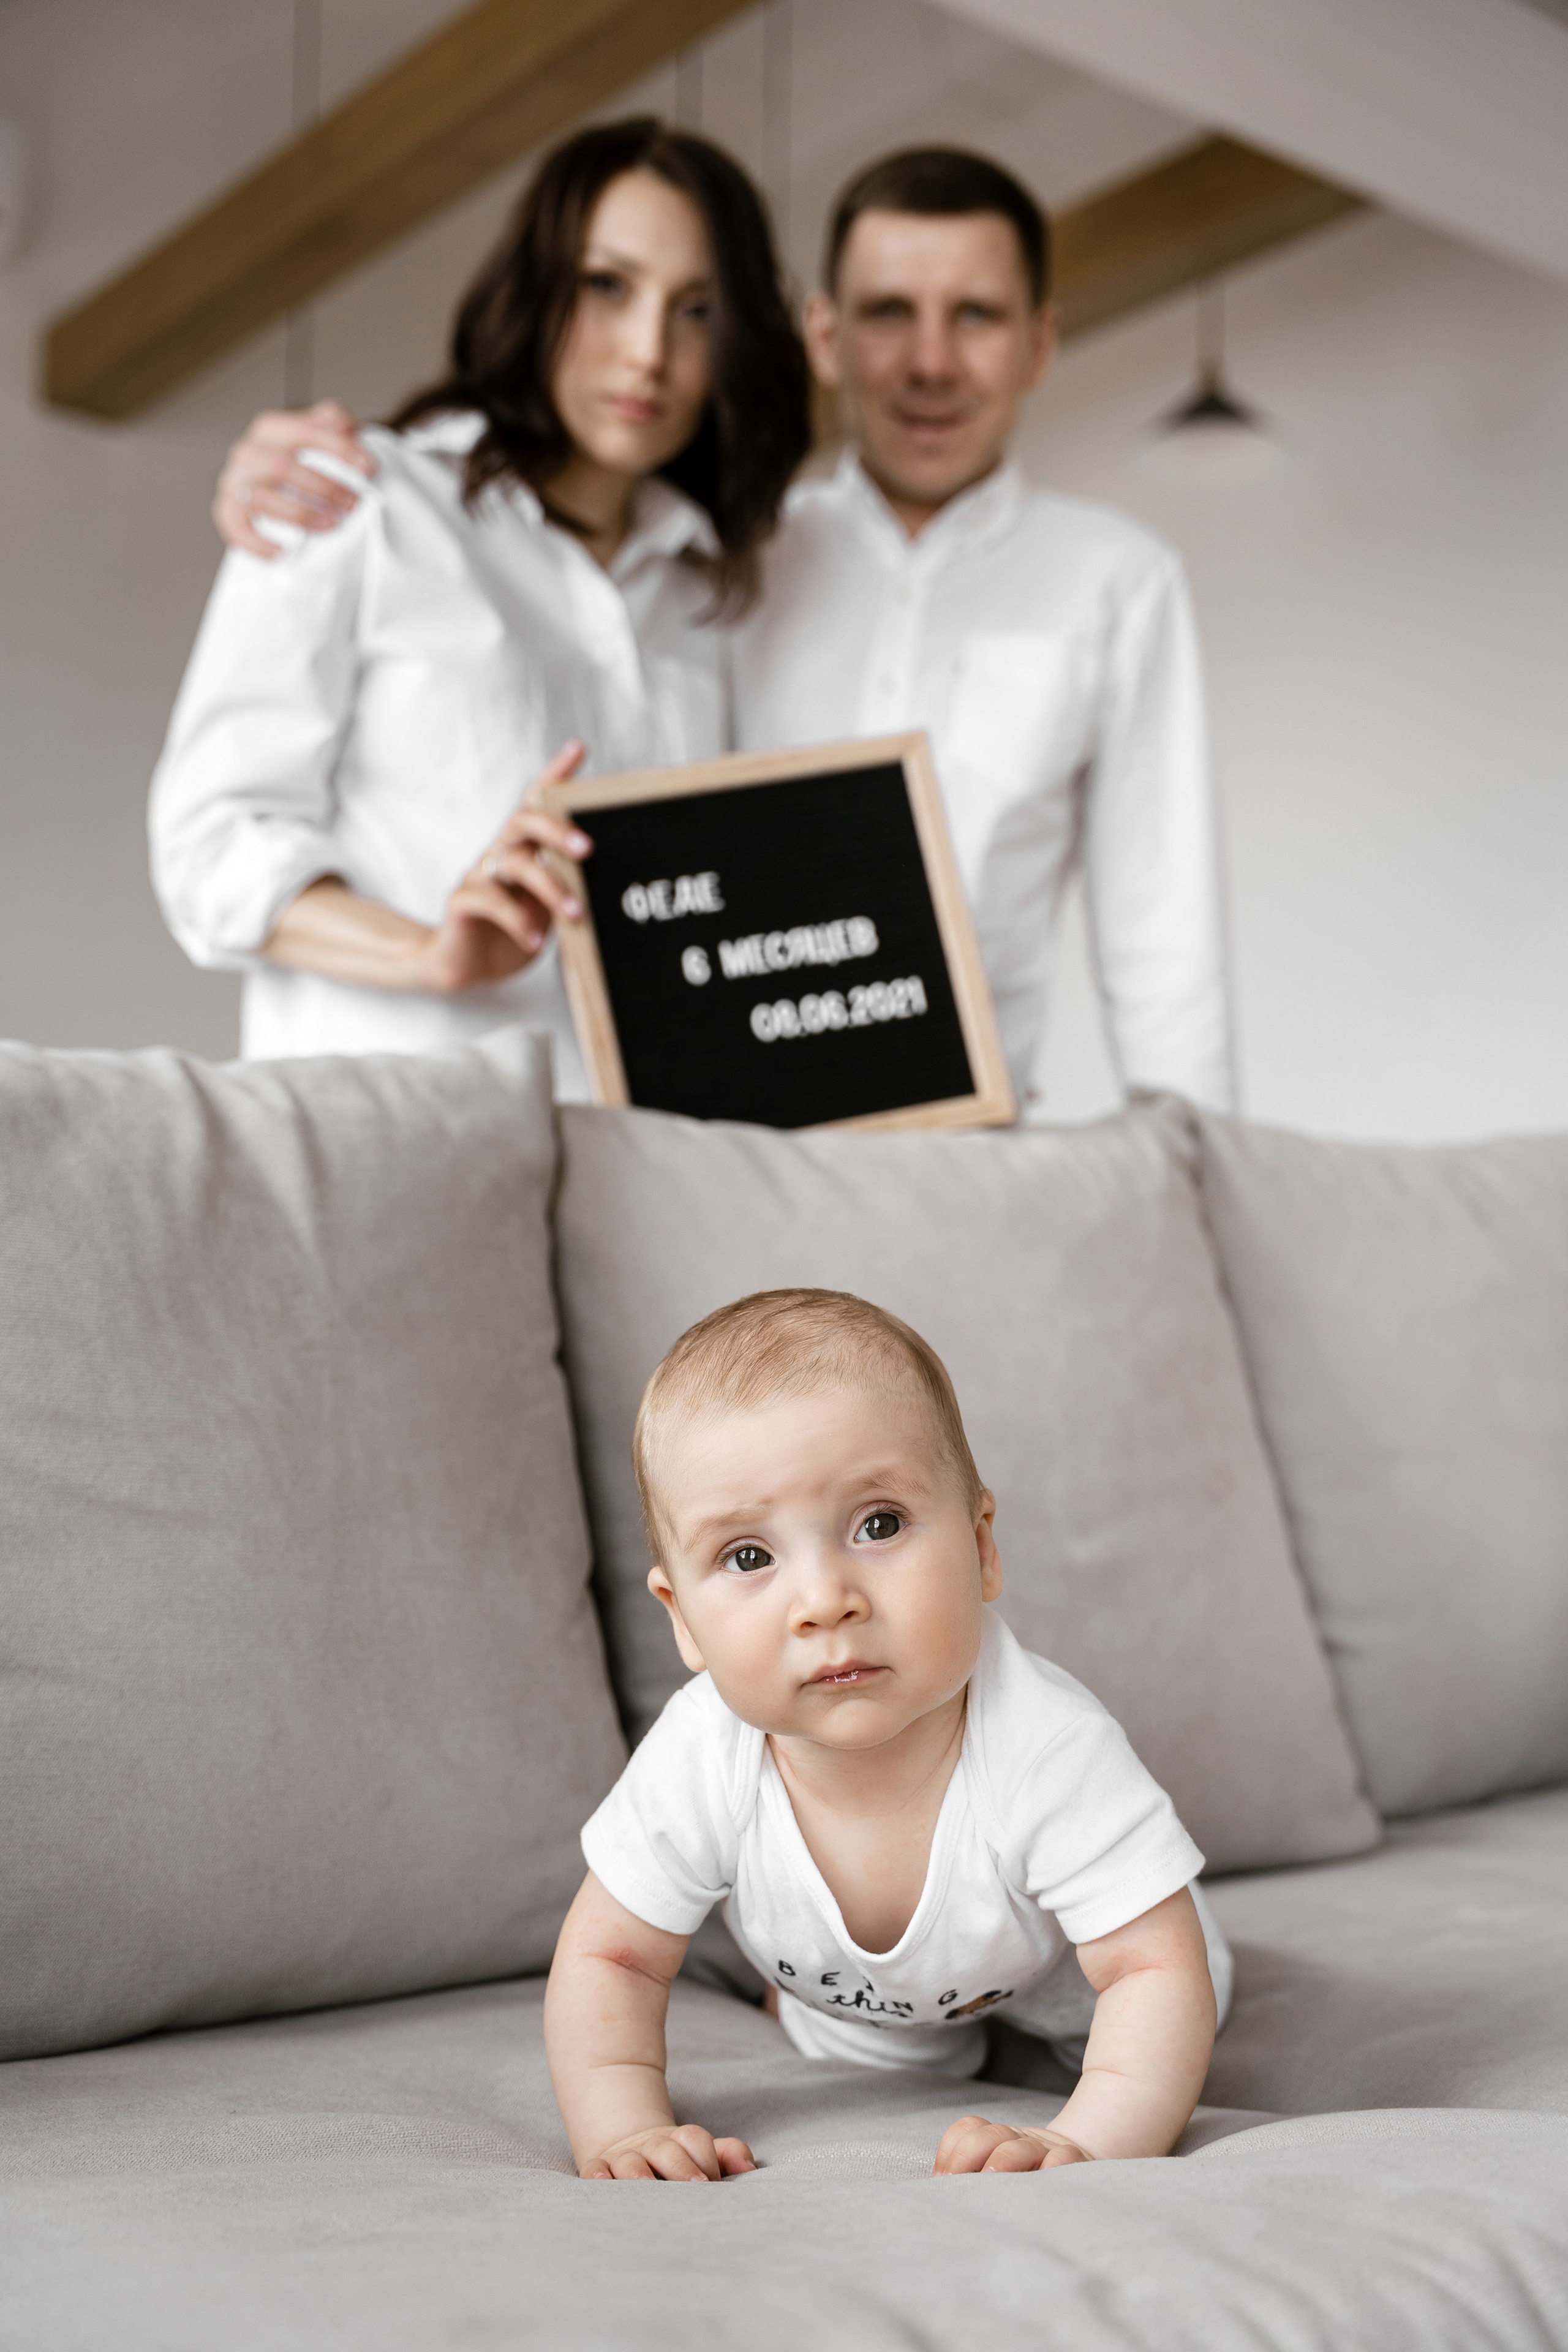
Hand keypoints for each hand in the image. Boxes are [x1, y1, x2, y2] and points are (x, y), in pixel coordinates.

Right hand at [214, 398, 372, 558]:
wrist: (264, 483)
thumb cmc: (296, 460)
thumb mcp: (314, 435)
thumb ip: (330, 422)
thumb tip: (348, 426)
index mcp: (270, 429)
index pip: (304, 431)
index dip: (339, 449)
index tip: (368, 467)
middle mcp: (248, 452)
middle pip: (283, 466)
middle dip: (324, 488)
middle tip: (354, 504)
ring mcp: (234, 482)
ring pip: (262, 498)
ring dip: (302, 515)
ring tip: (333, 524)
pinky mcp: (227, 510)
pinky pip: (237, 528)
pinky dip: (259, 543)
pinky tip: (282, 552)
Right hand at [414, 743, 592, 993]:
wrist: (464, 968)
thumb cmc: (513, 933)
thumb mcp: (548, 908)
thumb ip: (569, 889)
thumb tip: (612, 880)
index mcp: (522, 849)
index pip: (536, 803)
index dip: (555, 774)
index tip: (578, 750)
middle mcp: (499, 853)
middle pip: (523, 821)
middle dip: (557, 829)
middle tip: (587, 849)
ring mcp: (479, 875)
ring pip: (513, 863)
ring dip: (549, 886)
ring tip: (575, 913)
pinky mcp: (462, 902)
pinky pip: (489, 901)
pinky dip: (518, 921)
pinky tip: (537, 940)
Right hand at [581, 2124, 756, 2182]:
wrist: (631, 2146)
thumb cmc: (676, 2162)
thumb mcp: (700, 2155)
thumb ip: (727, 2154)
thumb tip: (750, 2168)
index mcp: (679, 2141)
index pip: (694, 2138)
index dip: (707, 2156)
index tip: (715, 2182)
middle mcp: (651, 2146)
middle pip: (666, 2148)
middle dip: (681, 2167)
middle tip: (697, 2187)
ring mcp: (624, 2158)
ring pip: (629, 2160)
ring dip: (638, 2172)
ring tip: (648, 2186)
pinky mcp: (600, 2169)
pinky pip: (594, 2169)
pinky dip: (596, 2174)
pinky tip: (601, 2182)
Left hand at [933, 2115, 1094, 2174]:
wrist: (1080, 2163)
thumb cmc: (1030, 2178)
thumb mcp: (1001, 2170)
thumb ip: (974, 2175)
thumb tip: (939, 2193)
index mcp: (998, 2138)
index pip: (969, 2129)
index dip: (951, 2150)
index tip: (940, 2180)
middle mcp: (1020, 2139)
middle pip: (989, 2136)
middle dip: (968, 2156)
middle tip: (956, 2185)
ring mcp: (1047, 2149)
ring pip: (1020, 2147)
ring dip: (1001, 2162)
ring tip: (989, 2184)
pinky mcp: (1075, 2163)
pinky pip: (1062, 2159)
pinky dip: (1050, 2168)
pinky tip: (1038, 2187)